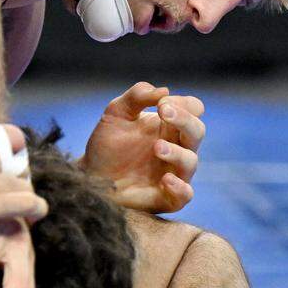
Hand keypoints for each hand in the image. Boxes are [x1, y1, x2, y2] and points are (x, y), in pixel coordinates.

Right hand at [0, 123, 45, 251]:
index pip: (13, 137)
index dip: (14, 158)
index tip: (8, 174)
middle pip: (17, 166)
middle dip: (13, 183)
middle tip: (4, 201)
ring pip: (23, 186)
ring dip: (20, 201)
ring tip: (11, 214)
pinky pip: (28, 203)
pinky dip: (34, 211)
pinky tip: (30, 218)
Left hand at [79, 82, 204, 213]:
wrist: (90, 177)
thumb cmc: (107, 145)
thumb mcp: (116, 113)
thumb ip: (136, 96)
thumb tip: (162, 90)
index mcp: (169, 126)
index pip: (193, 109)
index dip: (183, 104)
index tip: (161, 103)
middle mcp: (177, 147)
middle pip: (197, 131)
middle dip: (184, 119)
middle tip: (164, 111)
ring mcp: (174, 173)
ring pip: (191, 161)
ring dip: (176, 152)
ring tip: (156, 147)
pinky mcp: (167, 197)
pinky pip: (185, 195)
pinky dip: (180, 187)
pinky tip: (166, 179)